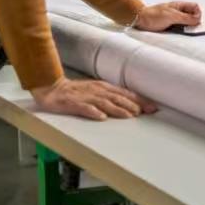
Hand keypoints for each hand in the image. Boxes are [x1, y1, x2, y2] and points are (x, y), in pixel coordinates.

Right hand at [31, 77, 157, 120]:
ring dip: (117, 109)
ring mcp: (85, 97)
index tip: (152, 107)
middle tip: (145, 113)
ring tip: (128, 116)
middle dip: (132, 105)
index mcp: (103, 87)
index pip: (125, 93)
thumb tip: (132, 106)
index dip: (139, 100)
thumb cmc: (77, 92)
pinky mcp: (72, 103)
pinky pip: (84, 108)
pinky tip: (101, 117)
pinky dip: (93, 112)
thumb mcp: (97, 91)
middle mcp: (97, 90)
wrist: (52, 89)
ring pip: (104, 102)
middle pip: (117, 98)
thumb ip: (112, 97)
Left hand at [134, 1, 201, 31]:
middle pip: (192, 15)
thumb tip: (197, 20)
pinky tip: (179, 33)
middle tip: (191, 28)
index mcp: (180, 5)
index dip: (198, 14)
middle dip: (194, 21)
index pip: (195, 7)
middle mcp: (178, 11)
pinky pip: (180, 28)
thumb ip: (185, 18)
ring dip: (188, 27)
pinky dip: (182, 30)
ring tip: (184, 30)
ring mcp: (174, 18)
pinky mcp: (170, 25)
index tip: (195, 22)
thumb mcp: (171, 16)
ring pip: (187, 22)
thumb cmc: (153, 15)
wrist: (140, 20)